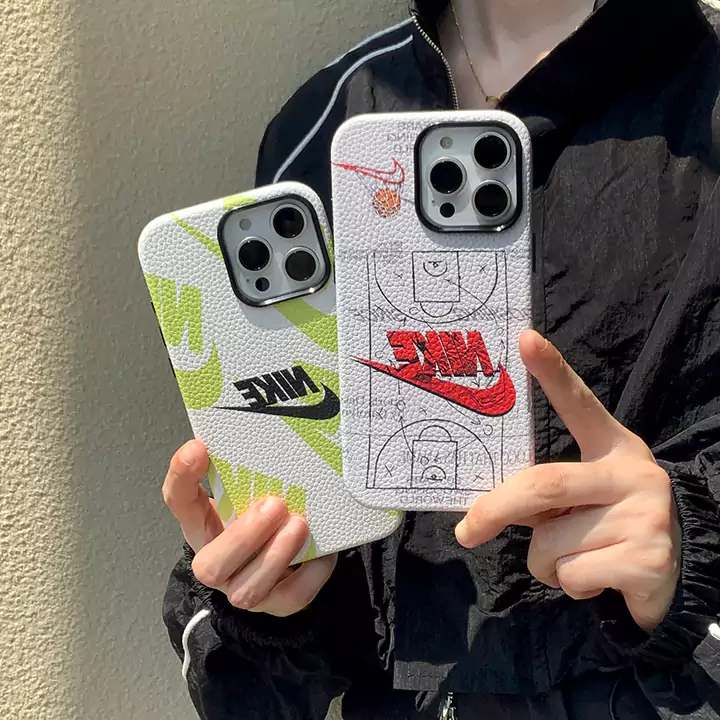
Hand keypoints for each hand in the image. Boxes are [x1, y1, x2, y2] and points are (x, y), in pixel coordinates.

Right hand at [163, 440, 336, 615]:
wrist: (272, 558)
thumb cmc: (255, 514)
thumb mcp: (243, 489)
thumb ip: (239, 467)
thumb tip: (252, 433)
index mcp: (201, 526)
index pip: (178, 501)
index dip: (182, 477)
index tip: (199, 448)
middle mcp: (216, 564)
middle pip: (211, 566)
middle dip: (244, 537)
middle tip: (273, 505)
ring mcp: (244, 589)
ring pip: (249, 590)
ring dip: (276, 557)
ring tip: (299, 524)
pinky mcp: (278, 605)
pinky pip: (293, 598)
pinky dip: (311, 575)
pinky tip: (324, 552)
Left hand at [456, 330, 680, 630]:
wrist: (676, 573)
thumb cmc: (610, 524)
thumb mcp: (584, 497)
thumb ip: (544, 492)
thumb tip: (481, 512)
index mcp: (613, 448)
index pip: (579, 404)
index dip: (553, 371)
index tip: (525, 339)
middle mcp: (633, 473)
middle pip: (543, 485)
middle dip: (496, 510)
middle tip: (467, 530)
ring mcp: (644, 515)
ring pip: (550, 544)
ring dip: (546, 563)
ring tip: (583, 558)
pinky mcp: (647, 560)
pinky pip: (571, 576)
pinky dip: (571, 585)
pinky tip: (604, 578)